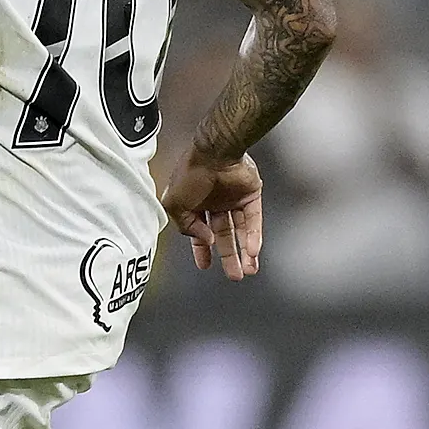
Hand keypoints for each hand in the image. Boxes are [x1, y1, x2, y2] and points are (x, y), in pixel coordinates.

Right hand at [160, 151, 264, 279]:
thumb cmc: (190, 173)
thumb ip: (185, 226)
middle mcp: (215, 201)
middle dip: (228, 256)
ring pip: (241, 230)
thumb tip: (204, 240)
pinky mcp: (251, 194)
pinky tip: (252, 252)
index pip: (200, 231)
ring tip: (247, 271)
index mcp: (195, 202)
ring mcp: (234, 198)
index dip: (202, 249)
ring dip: (244, 251)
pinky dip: (254, 237)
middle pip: (223, 235)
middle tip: (234, 276)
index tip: (205, 266)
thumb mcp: (174, 204)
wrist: (215, 152)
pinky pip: (254, 220)